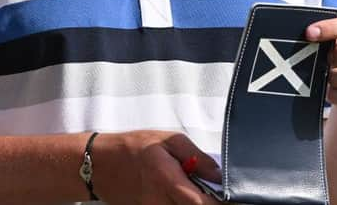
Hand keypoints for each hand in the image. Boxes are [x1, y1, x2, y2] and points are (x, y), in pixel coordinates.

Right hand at [93, 130, 221, 204]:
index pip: (200, 203)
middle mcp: (160, 202)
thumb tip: (219, 174)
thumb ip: (196, 156)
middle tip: (217, 192)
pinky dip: (182, 202)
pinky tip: (183, 192)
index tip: (236, 200)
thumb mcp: (168, 140)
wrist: (100, 165)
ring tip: (193, 187)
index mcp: (167, 179)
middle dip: (209, 203)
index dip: (220, 204)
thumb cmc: (132, 148)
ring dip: (196, 201)